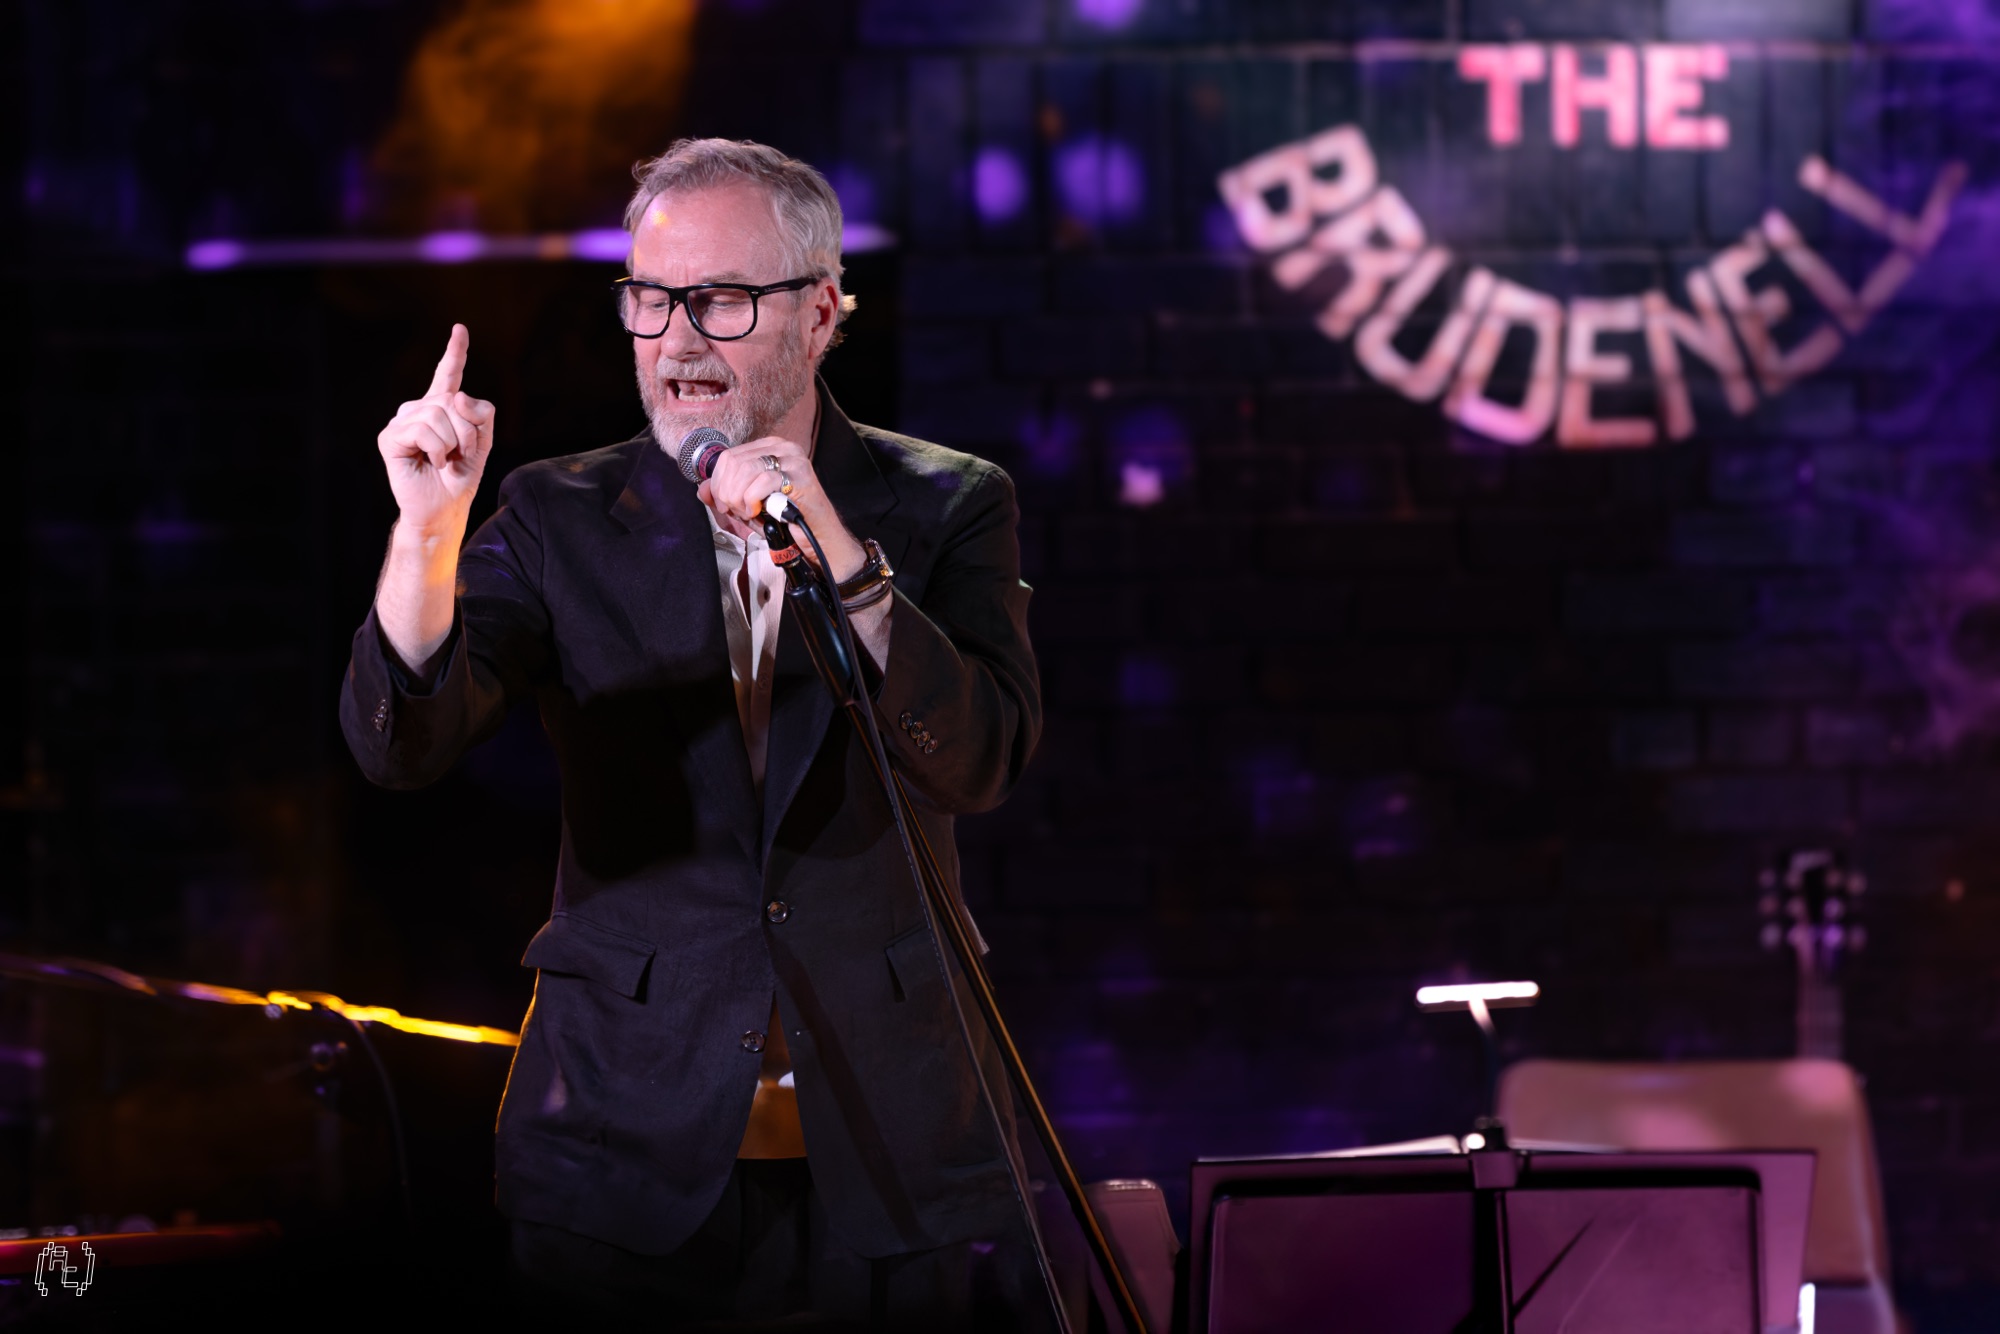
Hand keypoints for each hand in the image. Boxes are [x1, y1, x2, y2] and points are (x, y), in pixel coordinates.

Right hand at [376, 324, 495, 537]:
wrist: (443, 509)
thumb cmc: (459, 478)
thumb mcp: (483, 444)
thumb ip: (481, 415)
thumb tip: (456, 396)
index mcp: (441, 409)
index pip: (448, 375)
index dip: (455, 352)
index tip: (460, 328)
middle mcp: (418, 409)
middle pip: (453, 401)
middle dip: (468, 432)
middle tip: (460, 455)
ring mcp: (401, 421)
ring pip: (438, 415)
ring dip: (452, 444)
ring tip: (444, 461)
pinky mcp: (389, 437)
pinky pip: (423, 430)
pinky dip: (436, 450)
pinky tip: (430, 462)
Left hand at [698, 435, 865, 580]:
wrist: (816, 539)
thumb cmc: (785, 521)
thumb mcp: (746, 507)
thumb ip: (723, 496)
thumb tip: (702, 489)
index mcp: (767, 449)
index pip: (727, 457)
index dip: (718, 484)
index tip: (725, 505)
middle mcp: (781, 448)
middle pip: (733, 462)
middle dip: (727, 492)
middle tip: (736, 511)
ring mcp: (792, 459)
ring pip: (744, 469)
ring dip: (738, 498)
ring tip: (749, 512)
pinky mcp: (800, 474)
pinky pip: (762, 481)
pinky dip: (753, 500)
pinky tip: (760, 511)